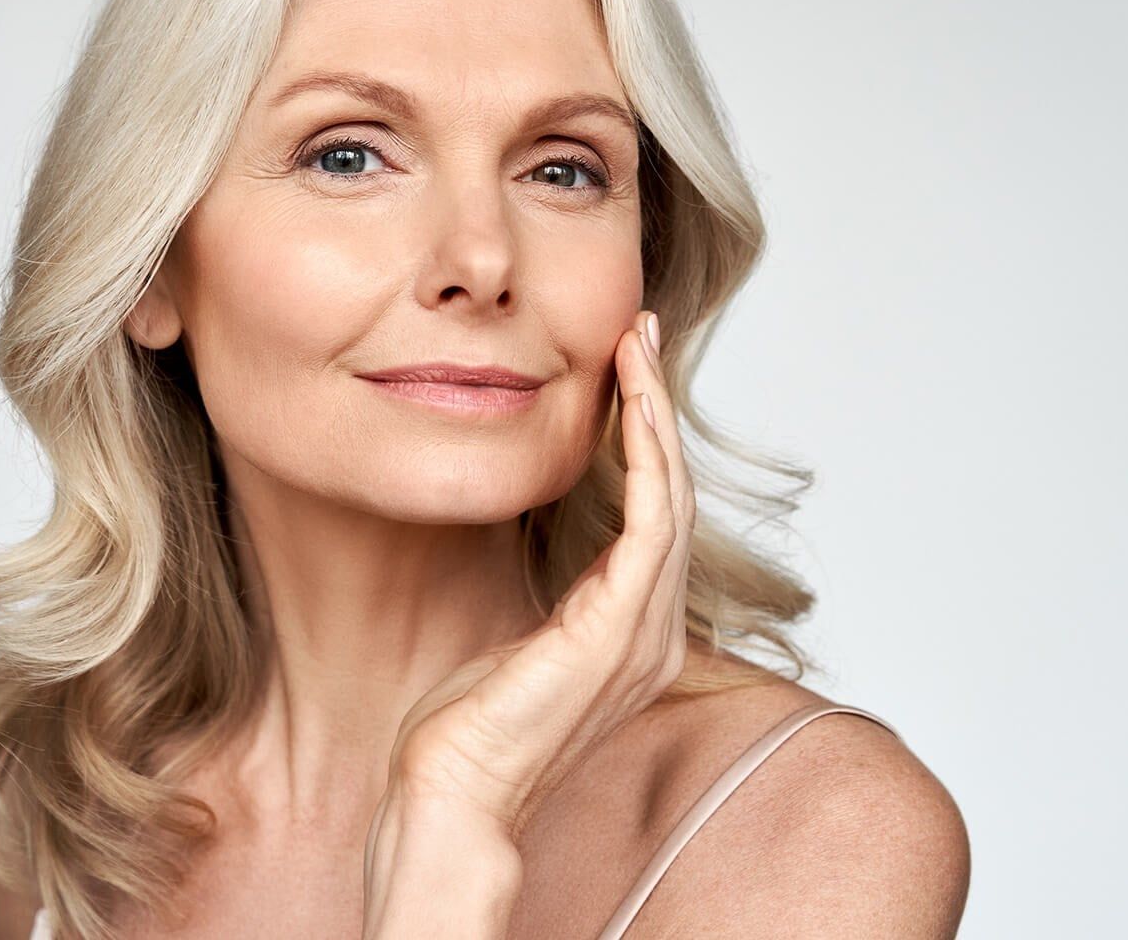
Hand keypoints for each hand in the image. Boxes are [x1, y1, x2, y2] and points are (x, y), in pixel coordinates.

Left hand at [370, 310, 697, 846]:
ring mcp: (644, 633)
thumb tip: (537, 541)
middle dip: (657, 406)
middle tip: (641, 332)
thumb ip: (548, 594)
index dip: (645, 437)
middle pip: (673, 493)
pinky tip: (633, 408)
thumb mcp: (515, 639)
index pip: (653, 513)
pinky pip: (651, 524)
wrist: (453, 794)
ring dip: (655, 416)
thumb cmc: (468, 729)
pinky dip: (647, 459)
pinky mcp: (619, 630)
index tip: (626, 370)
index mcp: (632, 630)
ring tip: (637, 349)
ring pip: (670, 497)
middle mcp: (654, 630)